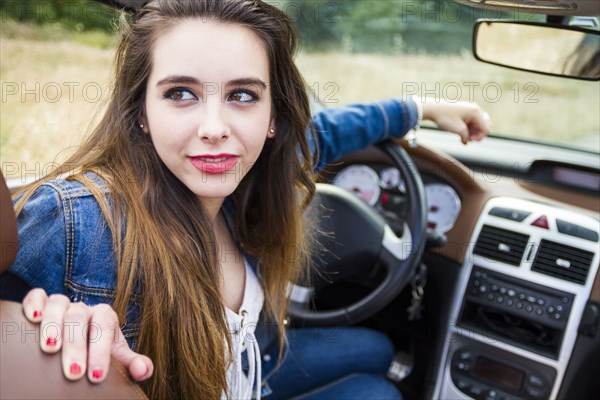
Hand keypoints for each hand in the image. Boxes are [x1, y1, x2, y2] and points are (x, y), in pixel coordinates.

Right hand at [22, 288, 152, 382]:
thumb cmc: (97, 350)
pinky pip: (36, 296)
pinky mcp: (42, 303)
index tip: (96, 376)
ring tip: (50, 349)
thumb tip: (144, 370)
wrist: (81, 341)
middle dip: (76, 346)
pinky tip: (31, 320)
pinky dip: (33, 305)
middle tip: (74, 374)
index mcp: (105, 317)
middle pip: (79, 317)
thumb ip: (130, 363)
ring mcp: (62, 304)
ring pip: (57, 305)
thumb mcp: (115, 357)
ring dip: (52, 326)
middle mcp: (84, 308)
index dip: (101, 350)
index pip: (105, 326)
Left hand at [421, 99, 491, 144]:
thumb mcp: (458, 130)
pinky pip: (472, 121)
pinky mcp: (465, 111)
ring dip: (473, 132)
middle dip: (478, 134)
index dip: (479, 137)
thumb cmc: (444, 118)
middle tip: (467, 137)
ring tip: (462, 135)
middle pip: (485, 126)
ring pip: (478, 124)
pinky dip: (469, 128)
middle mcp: (475, 109)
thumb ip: (466, 137)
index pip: (486, 129)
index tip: (468, 139)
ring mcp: (470, 109)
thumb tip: (466, 141)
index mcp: (476, 112)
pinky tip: (460, 132)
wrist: (432, 108)